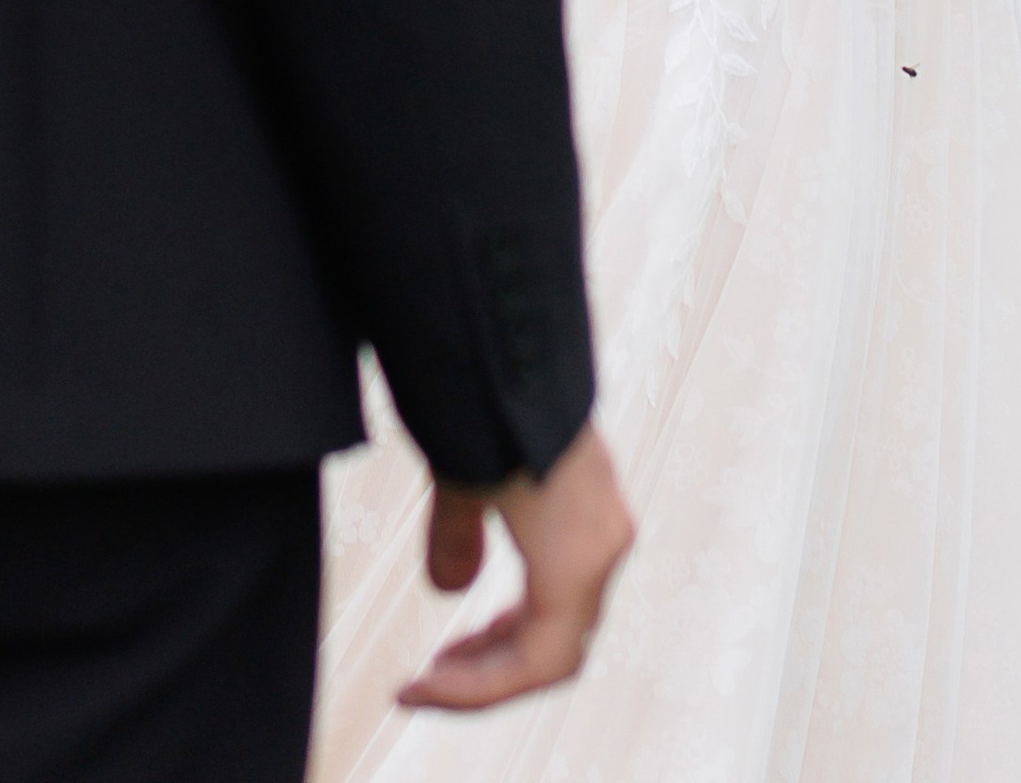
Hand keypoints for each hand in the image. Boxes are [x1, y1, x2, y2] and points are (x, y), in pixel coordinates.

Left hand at [399, 419, 634, 713]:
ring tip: (450, 652)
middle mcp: (605, 545)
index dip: (476, 694)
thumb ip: (454, 545)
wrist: (527, 327)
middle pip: (557, 647)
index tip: (415, 690)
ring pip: (566, 615)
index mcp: (580, 558)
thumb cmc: (494, 403)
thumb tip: (450, 590)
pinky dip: (525, 603)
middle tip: (429, 679)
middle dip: (490, 672)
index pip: (541, 663)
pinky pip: (567, 578)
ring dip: (508, 639)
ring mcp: (605, 520)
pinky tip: (485, 601)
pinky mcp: (595, 497)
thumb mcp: (459, 483)